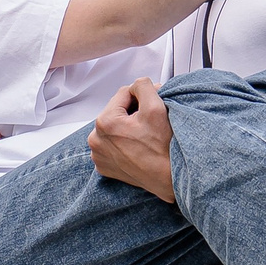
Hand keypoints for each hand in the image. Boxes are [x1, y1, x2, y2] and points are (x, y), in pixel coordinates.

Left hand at [89, 78, 175, 202]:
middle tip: (150, 122)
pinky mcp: (104, 167)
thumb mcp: (156, 107)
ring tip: (144, 136)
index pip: (123, 94)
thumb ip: (143, 86)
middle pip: (117, 111)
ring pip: (114, 128)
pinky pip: (112, 145)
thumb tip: (137, 85)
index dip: (141, 96)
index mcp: (105, 123)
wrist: (169, 179)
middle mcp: (96, 140)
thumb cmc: (163, 149)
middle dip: (133, 112)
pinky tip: (137, 147)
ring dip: (127, 127)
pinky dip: (123, 143)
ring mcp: (98, 156)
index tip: (153, 104)